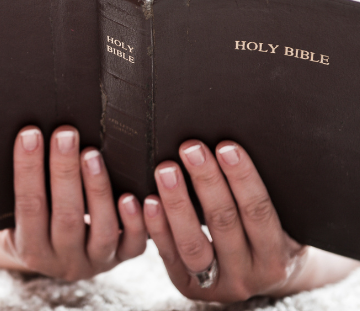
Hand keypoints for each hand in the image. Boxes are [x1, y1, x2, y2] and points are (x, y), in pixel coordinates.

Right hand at [0, 125, 146, 279]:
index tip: (29, 134)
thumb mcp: (18, 214)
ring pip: (102, 230)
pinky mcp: (122, 257)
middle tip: (65, 134)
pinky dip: (135, 221)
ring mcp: (95, 261)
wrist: (61, 260)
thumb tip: (25, 138)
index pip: (28, 206)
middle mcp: (64, 259)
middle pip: (66, 216)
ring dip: (97, 189)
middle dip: (65, 171)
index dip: (28, 169)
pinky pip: (133, 245)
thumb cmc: (39, 220)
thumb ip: (24, 186)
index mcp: (31, 248)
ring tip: (92, 155)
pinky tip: (131, 196)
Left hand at [143, 140, 359, 302]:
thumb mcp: (284, 221)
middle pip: (224, 223)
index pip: (258, 212)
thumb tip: (238, 148)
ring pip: (192, 243)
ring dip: (177, 203)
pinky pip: (169, 255)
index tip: (226, 146)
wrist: (261, 276)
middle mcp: (248, 276)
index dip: (243, 178)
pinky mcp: (188, 286)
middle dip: (206, 181)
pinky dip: (157, 227)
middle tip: (191, 148)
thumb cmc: (271, 234)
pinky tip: (148, 201)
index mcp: (277, 256)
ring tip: (166, 169)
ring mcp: (217, 284)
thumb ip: (267, 195)